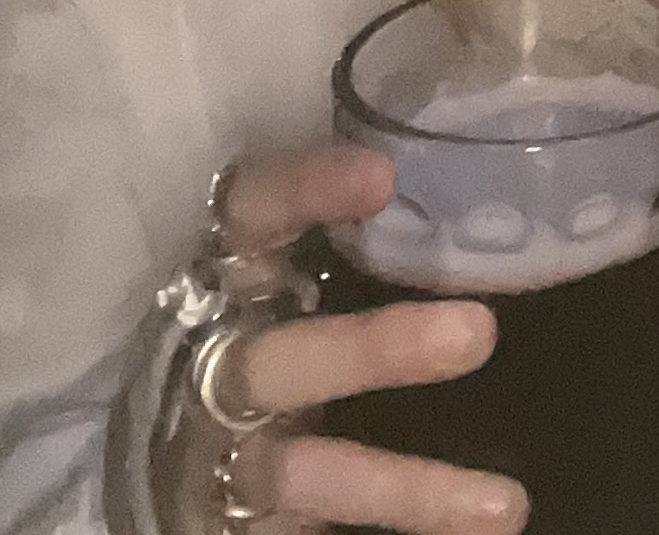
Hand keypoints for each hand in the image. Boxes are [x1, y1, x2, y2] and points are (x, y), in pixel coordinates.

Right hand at [172, 145, 526, 533]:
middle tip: (477, 333)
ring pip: (310, 472)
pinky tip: (480, 529)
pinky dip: (399, 524)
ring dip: (404, 486)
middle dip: (373, 352)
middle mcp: (213, 368)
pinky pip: (320, 528)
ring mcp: (224, 457)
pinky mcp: (238, 520)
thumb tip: (423, 159)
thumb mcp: (258, 266)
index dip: (304, 194)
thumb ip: (318, 227)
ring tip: (507, 504)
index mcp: (218, 279)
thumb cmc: (234, 318)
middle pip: (284, 363)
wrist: (152, 437)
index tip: (382, 176)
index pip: (249, 218)